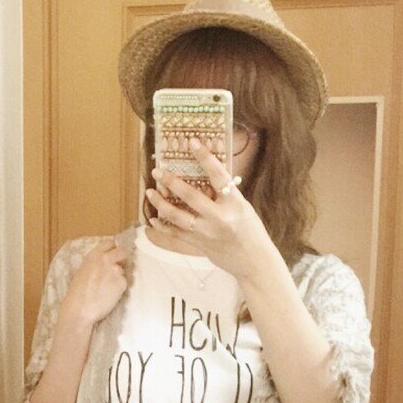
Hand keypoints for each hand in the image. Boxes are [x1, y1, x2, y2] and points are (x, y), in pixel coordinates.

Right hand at [62, 237, 127, 325]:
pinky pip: (124, 283)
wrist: (80, 310)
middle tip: (115, 270)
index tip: (113, 255)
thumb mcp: (82, 271)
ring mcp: (116, 270)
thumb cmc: (77, 294)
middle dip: (121, 259)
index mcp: (94, 255)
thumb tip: (106, 262)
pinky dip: (119, 289)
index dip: (113, 249)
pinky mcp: (122, 283)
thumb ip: (95, 263)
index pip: (110, 243)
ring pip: (123, 270)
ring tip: (107, 289)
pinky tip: (109, 295)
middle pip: (122, 252)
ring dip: (119, 277)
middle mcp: (106, 259)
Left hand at [146, 138, 273, 282]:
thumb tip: (209, 173)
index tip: (192, 142)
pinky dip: (163, 226)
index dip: (205, 157)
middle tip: (158, 170)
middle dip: (172, 182)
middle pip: (191, 196)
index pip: (219, 176)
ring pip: (178, 217)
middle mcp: (219, 218)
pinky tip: (152, 218)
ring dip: (161, 204)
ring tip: (150, 192)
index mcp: (235, 204)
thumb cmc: (250, 230)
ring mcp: (207, 232)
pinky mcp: (198, 244)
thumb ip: (225, 193)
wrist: (253, 260)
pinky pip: (176, 234)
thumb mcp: (242, 206)